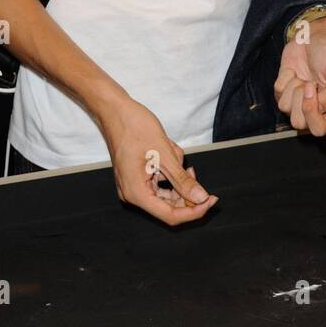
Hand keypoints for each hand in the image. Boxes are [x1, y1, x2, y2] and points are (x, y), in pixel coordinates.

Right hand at [100, 98, 218, 226]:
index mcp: (136, 193)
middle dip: (185, 189)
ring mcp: (134, 185)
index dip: (194, 211)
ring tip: (172, 151)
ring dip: (176, 174)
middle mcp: (133, 194)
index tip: (210, 200)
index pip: (171, 215)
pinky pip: (159, 180)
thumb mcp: (164, 154)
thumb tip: (200, 198)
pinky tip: (168, 151)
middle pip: (169, 205)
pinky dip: (168, 169)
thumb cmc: (134, 128)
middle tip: (194, 171)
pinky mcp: (137, 177)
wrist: (115, 111)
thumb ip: (182, 181)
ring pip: (166, 191)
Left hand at [274, 16, 325, 136]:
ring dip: (293, 87)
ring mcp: (298, 103)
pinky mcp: (285, 92)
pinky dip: (285, 78)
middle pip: (299, 124)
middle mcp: (317, 111)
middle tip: (307, 82)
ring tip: (303, 76)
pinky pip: (278, 94)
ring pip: (285, 109)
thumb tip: (315, 105)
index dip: (311, 112)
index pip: (319, 129)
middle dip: (299, 100)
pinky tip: (295, 71)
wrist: (315, 36)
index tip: (311, 88)